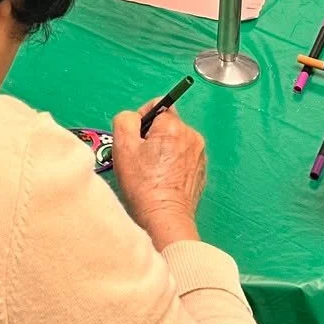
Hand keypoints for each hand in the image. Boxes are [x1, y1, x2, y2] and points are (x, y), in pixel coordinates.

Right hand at [111, 107, 204, 250]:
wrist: (165, 218)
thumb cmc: (144, 186)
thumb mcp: (122, 146)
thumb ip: (125, 119)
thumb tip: (134, 117)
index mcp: (173, 126)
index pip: (156, 105)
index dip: (141, 121)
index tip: (136, 140)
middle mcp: (191, 136)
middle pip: (166, 124)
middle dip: (152, 136)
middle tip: (142, 158)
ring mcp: (199, 154)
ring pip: (175, 140)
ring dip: (163, 149)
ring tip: (152, 171)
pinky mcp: (201, 169)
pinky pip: (183, 156)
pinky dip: (173, 163)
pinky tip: (163, 178)